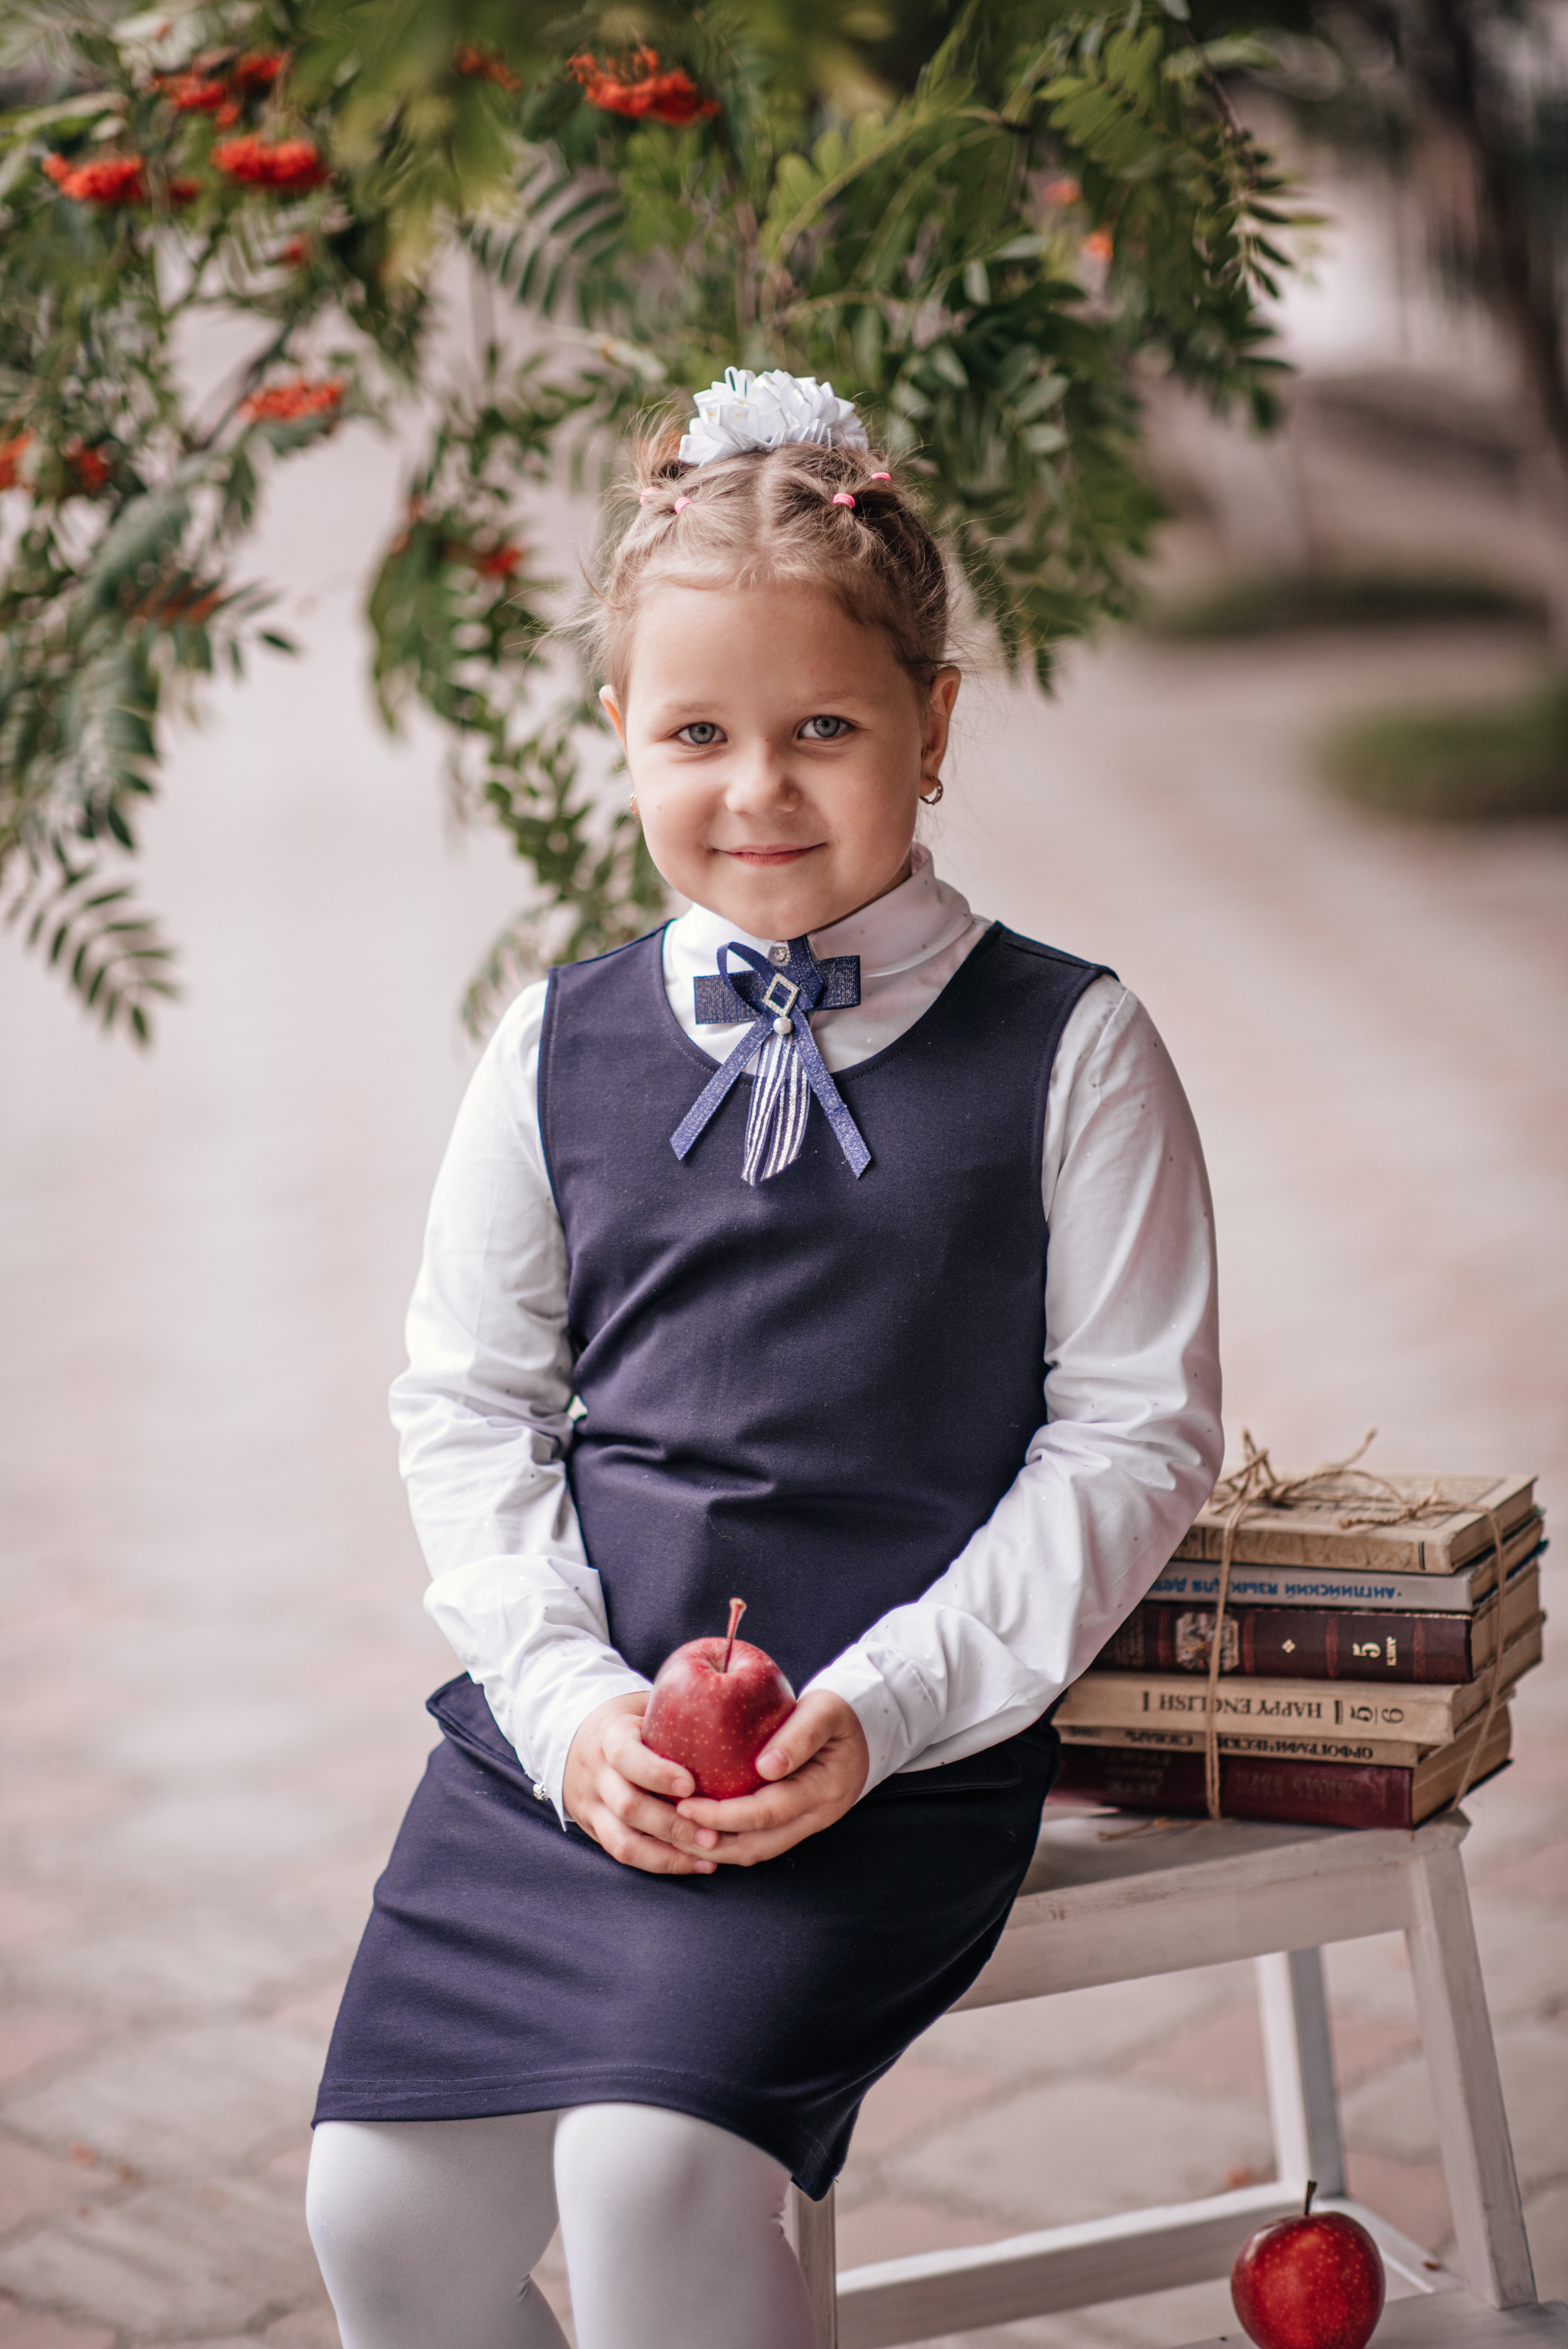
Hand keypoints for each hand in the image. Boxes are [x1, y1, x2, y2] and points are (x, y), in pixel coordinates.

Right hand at [562, 1693, 721, 1875]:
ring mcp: (593, 1806)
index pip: (625, 1756)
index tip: (690, 1785)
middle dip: (672, 1824)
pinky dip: (661, 1863)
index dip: (656, 1773)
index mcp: (609, 1737)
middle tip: (712, 1834)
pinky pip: (624, 1854)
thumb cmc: (630, 1721)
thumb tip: (731, 1706)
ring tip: (710, 1855)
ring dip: (668, 1853)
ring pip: (623, 1841)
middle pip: (627, 1806)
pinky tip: (696, 1863)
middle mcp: (596, 1773)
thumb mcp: (644, 1706)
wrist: (576, 1739)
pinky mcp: (595, 1829)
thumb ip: (676, 1710)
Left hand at [673, 1691, 869, 1866]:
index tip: (685, 1804)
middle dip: (711, 1842)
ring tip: (677, 1836)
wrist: (863, 1731)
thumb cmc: (838, 1714)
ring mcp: (806, 1826)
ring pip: (756, 1852)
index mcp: (824, 1789)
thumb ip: (800, 1734)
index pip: (767, 1812)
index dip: (724, 1814)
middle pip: (758, 1844)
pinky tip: (699, 1830)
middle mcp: (816, 1817)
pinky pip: (758, 1843)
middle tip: (671, 1826)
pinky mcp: (794, 1825)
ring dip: (717, 1850)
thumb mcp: (826, 1709)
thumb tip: (766, 1767)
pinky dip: (728, 1842)